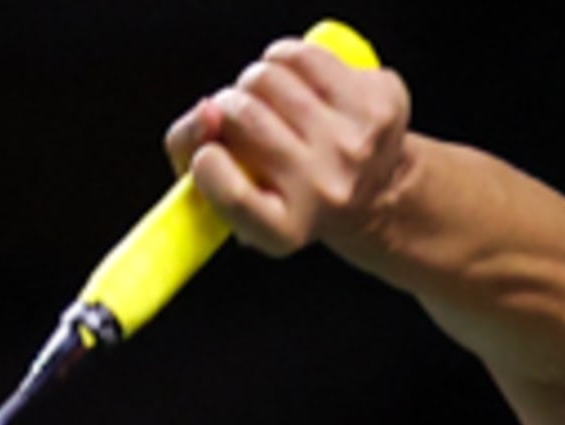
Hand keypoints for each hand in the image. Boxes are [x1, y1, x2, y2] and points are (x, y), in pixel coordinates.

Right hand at [163, 39, 413, 258]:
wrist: (374, 191)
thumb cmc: (283, 187)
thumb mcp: (226, 189)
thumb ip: (188, 150)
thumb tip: (205, 108)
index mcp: (284, 230)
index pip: (231, 194)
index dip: (206, 162)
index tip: (210, 155)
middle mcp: (324, 191)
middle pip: (242, 116)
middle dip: (228, 106)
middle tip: (241, 116)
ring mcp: (354, 145)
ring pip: (268, 77)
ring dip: (256, 81)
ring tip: (269, 99)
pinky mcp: (376, 104)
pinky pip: (303, 56)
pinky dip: (286, 60)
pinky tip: (295, 81)